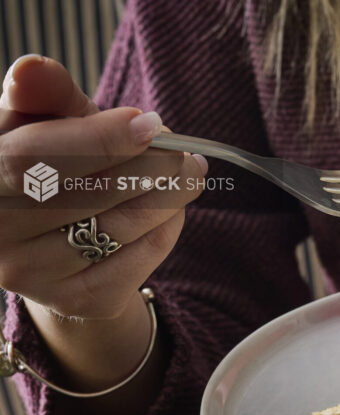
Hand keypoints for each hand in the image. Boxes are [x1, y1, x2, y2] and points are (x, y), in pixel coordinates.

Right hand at [0, 55, 204, 399]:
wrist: (55, 240)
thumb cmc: (51, 163)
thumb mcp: (43, 122)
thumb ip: (43, 96)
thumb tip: (33, 68)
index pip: (33, 161)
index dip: (95, 141)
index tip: (148, 124)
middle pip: (82, 197)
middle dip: (144, 168)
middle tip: (182, 152)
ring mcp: (30, 276)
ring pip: (115, 229)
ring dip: (166, 197)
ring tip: (189, 173)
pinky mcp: (76, 300)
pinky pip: (136, 261)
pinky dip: (164, 230)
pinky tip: (172, 209)